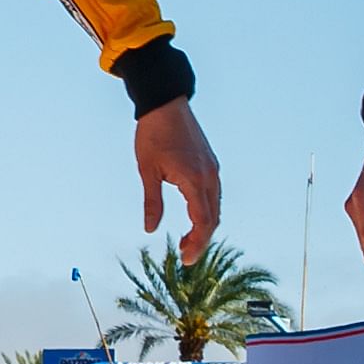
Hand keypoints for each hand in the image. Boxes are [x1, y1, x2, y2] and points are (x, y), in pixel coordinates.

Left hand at [135, 96, 220, 258]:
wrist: (165, 104)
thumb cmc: (152, 136)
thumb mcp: (147, 171)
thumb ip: (152, 202)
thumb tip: (150, 229)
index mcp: (193, 179)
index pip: (203, 222)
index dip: (197, 243)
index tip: (186, 259)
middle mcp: (209, 176)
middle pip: (213, 218)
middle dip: (201, 240)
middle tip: (185, 256)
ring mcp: (212, 169)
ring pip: (215, 206)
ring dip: (205, 226)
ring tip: (187, 240)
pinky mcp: (210, 163)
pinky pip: (214, 194)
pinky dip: (207, 210)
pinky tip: (193, 216)